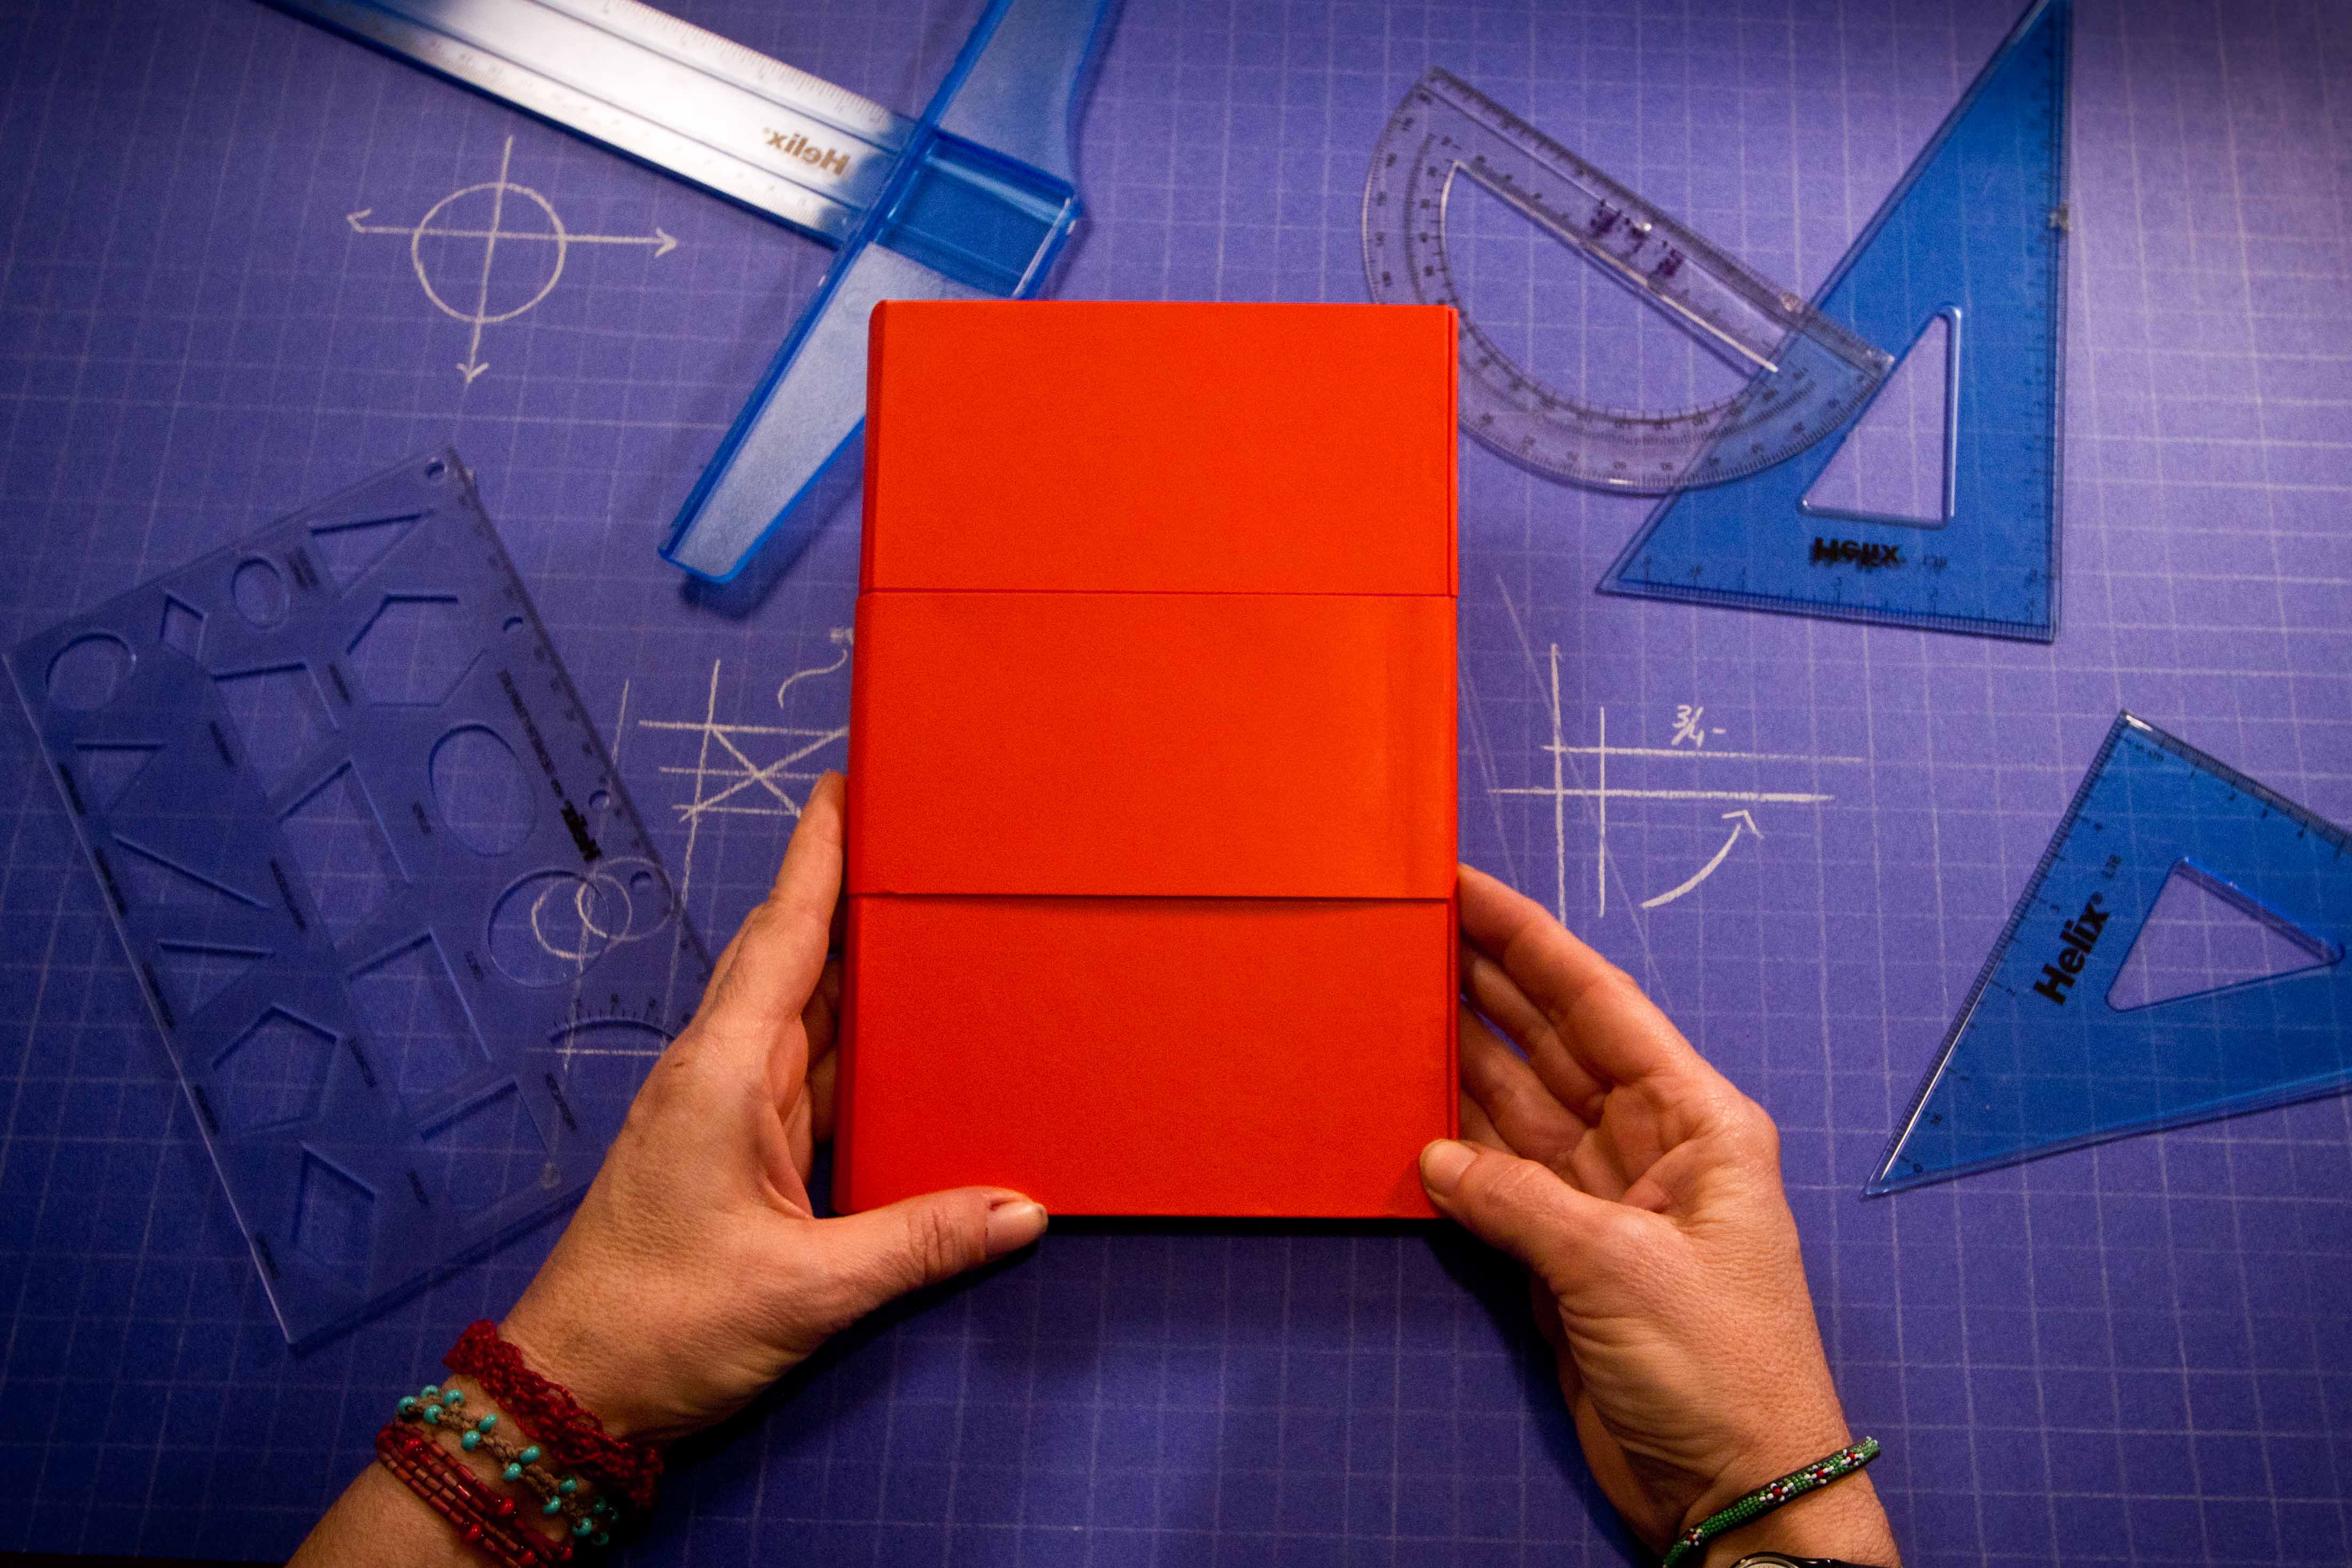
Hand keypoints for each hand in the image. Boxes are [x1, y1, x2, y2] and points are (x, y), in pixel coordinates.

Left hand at [497, 771, 1047, 1444]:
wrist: (573, 1391)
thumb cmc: (663, 1328)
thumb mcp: (806, 1290)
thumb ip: (920, 1243)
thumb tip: (1025, 1209)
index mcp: (725, 1075)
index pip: (784, 937)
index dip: (817, 856)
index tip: (845, 783)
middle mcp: (721, 1073)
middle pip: (794, 957)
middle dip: (847, 890)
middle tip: (913, 834)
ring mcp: (723, 1111)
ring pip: (802, 1013)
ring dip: (852, 964)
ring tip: (921, 914)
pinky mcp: (732, 1150)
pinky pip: (805, 1072)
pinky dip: (849, 1040)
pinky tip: (898, 1035)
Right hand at [1420, 866, 1897, 1566]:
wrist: (1737, 1488)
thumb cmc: (1719, 1368)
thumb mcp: (1620, 1268)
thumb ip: (1520, 1201)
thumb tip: (1438, 1156)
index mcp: (1697, 1119)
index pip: (1598, 1003)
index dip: (1529, 941)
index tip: (1467, 888)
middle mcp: (1650, 1142)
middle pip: (1552, 1041)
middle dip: (1485, 984)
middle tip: (1412, 928)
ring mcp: (1604, 1198)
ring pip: (1517, 1104)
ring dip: (1458, 1058)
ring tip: (1393, 998)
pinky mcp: (1566, 1254)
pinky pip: (1498, 1178)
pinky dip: (1453, 1146)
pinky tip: (1407, 1105)